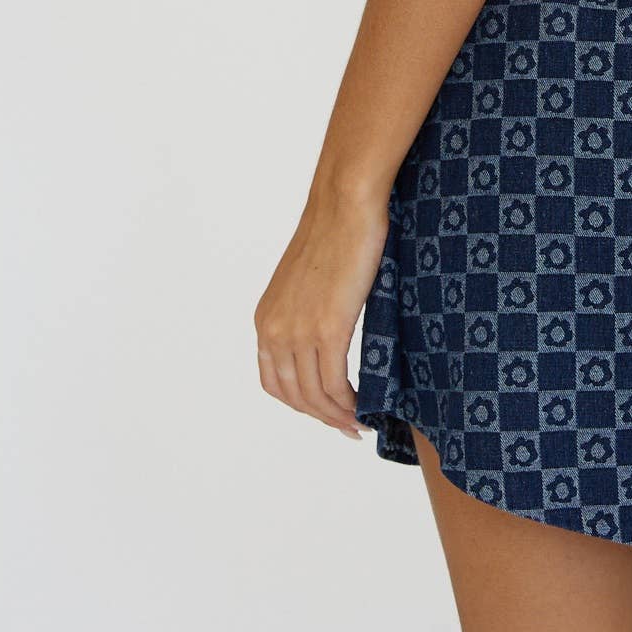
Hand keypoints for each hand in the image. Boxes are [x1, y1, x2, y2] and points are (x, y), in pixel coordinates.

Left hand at [254, 191, 388, 438]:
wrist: (345, 204)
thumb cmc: (336, 231)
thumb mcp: (309, 281)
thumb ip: (310, 312)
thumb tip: (331, 335)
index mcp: (266, 319)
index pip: (274, 382)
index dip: (300, 405)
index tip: (326, 412)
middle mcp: (274, 330)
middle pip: (294, 396)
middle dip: (322, 417)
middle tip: (350, 427)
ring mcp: (298, 332)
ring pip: (314, 396)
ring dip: (338, 417)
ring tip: (361, 423)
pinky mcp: (327, 329)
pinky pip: (335, 384)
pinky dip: (350, 404)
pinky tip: (366, 407)